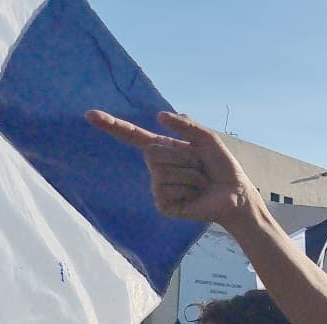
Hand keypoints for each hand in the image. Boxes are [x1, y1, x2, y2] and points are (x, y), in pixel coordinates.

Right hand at [86, 110, 259, 225]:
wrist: (236, 194)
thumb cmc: (223, 167)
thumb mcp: (207, 139)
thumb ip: (186, 124)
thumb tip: (159, 116)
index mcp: (165, 149)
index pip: (134, 136)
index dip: (113, 126)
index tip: (91, 115)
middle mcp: (158, 168)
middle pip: (152, 152)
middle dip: (182, 157)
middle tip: (199, 167)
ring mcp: (159, 187)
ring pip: (162, 171)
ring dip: (189, 174)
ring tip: (201, 182)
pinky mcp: (163, 204)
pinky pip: (166, 189)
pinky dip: (187, 188)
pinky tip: (196, 194)